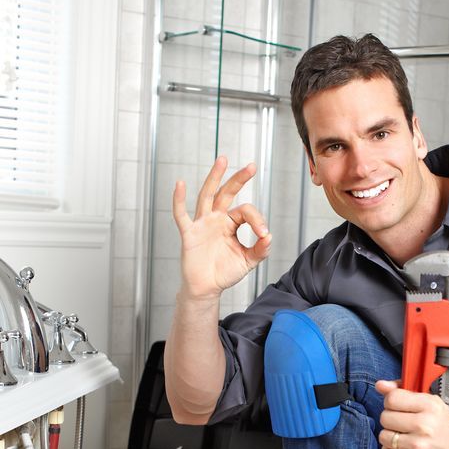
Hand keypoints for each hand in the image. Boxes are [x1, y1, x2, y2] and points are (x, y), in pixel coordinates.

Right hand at [173, 157, 271, 300]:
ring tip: (223, 160)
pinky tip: (180, 184)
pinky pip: (181, 215)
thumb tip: (269, 236)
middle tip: (252, 166)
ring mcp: (202, 224)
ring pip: (207, 196)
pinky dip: (178, 200)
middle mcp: (216, 219)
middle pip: (227, 193)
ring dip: (214, 178)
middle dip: (239, 179)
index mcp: (231, 224)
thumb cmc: (224, 273)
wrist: (207, 288)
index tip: (263, 235)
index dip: (257, 220)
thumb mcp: (247, 262)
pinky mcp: (189, 234)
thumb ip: (260, 250)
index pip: (245, 212)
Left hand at [376, 379, 448, 448]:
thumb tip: (380, 385)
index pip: (392, 398)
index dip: (391, 402)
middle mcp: (425, 426)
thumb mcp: (427, 402)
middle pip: (385, 417)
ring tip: (404, 437)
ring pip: (384, 436)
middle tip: (403, 424)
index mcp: (430, 406)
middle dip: (391, 420)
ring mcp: (418, 447)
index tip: (398, 406)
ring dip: (390, 437)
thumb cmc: (439, 425)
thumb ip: (401, 391)